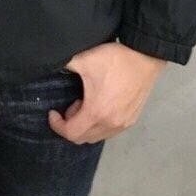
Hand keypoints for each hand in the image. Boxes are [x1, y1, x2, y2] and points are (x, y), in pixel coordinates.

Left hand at [48, 41, 166, 143]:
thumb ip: (63, 64)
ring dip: (85, 125)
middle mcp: (111, 124)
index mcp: (97, 112)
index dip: (57, 125)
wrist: (145, 56)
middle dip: (71, 124)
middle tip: (73, 104)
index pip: (71, 133)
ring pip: (97, 136)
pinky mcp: (132, 120)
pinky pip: (109, 132)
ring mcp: (123, 124)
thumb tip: (49, 65)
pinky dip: (99, 125)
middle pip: (82, 138)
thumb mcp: (84, 59)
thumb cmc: (114, 59)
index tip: (53, 112)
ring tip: (86, 103)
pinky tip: (101, 105)